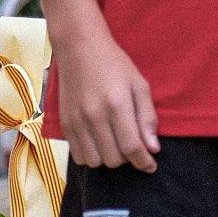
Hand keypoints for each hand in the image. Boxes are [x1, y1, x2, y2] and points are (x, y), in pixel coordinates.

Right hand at [53, 28, 157, 170]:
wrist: (80, 50)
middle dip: (128, 159)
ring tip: (117, 144)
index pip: (132, 147)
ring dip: (109, 159)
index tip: (151, 166)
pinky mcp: (64, 125)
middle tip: (134, 146)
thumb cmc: (115, 65)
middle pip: (114, 159)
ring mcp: (76, 122)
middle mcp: (94, 117)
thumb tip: (153, 148)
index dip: (144, 162)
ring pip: (95, 162)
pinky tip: (100, 142)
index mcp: (117, 105)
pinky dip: (92, 156)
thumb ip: (147, 117)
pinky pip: (78, 156)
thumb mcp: (139, 85)